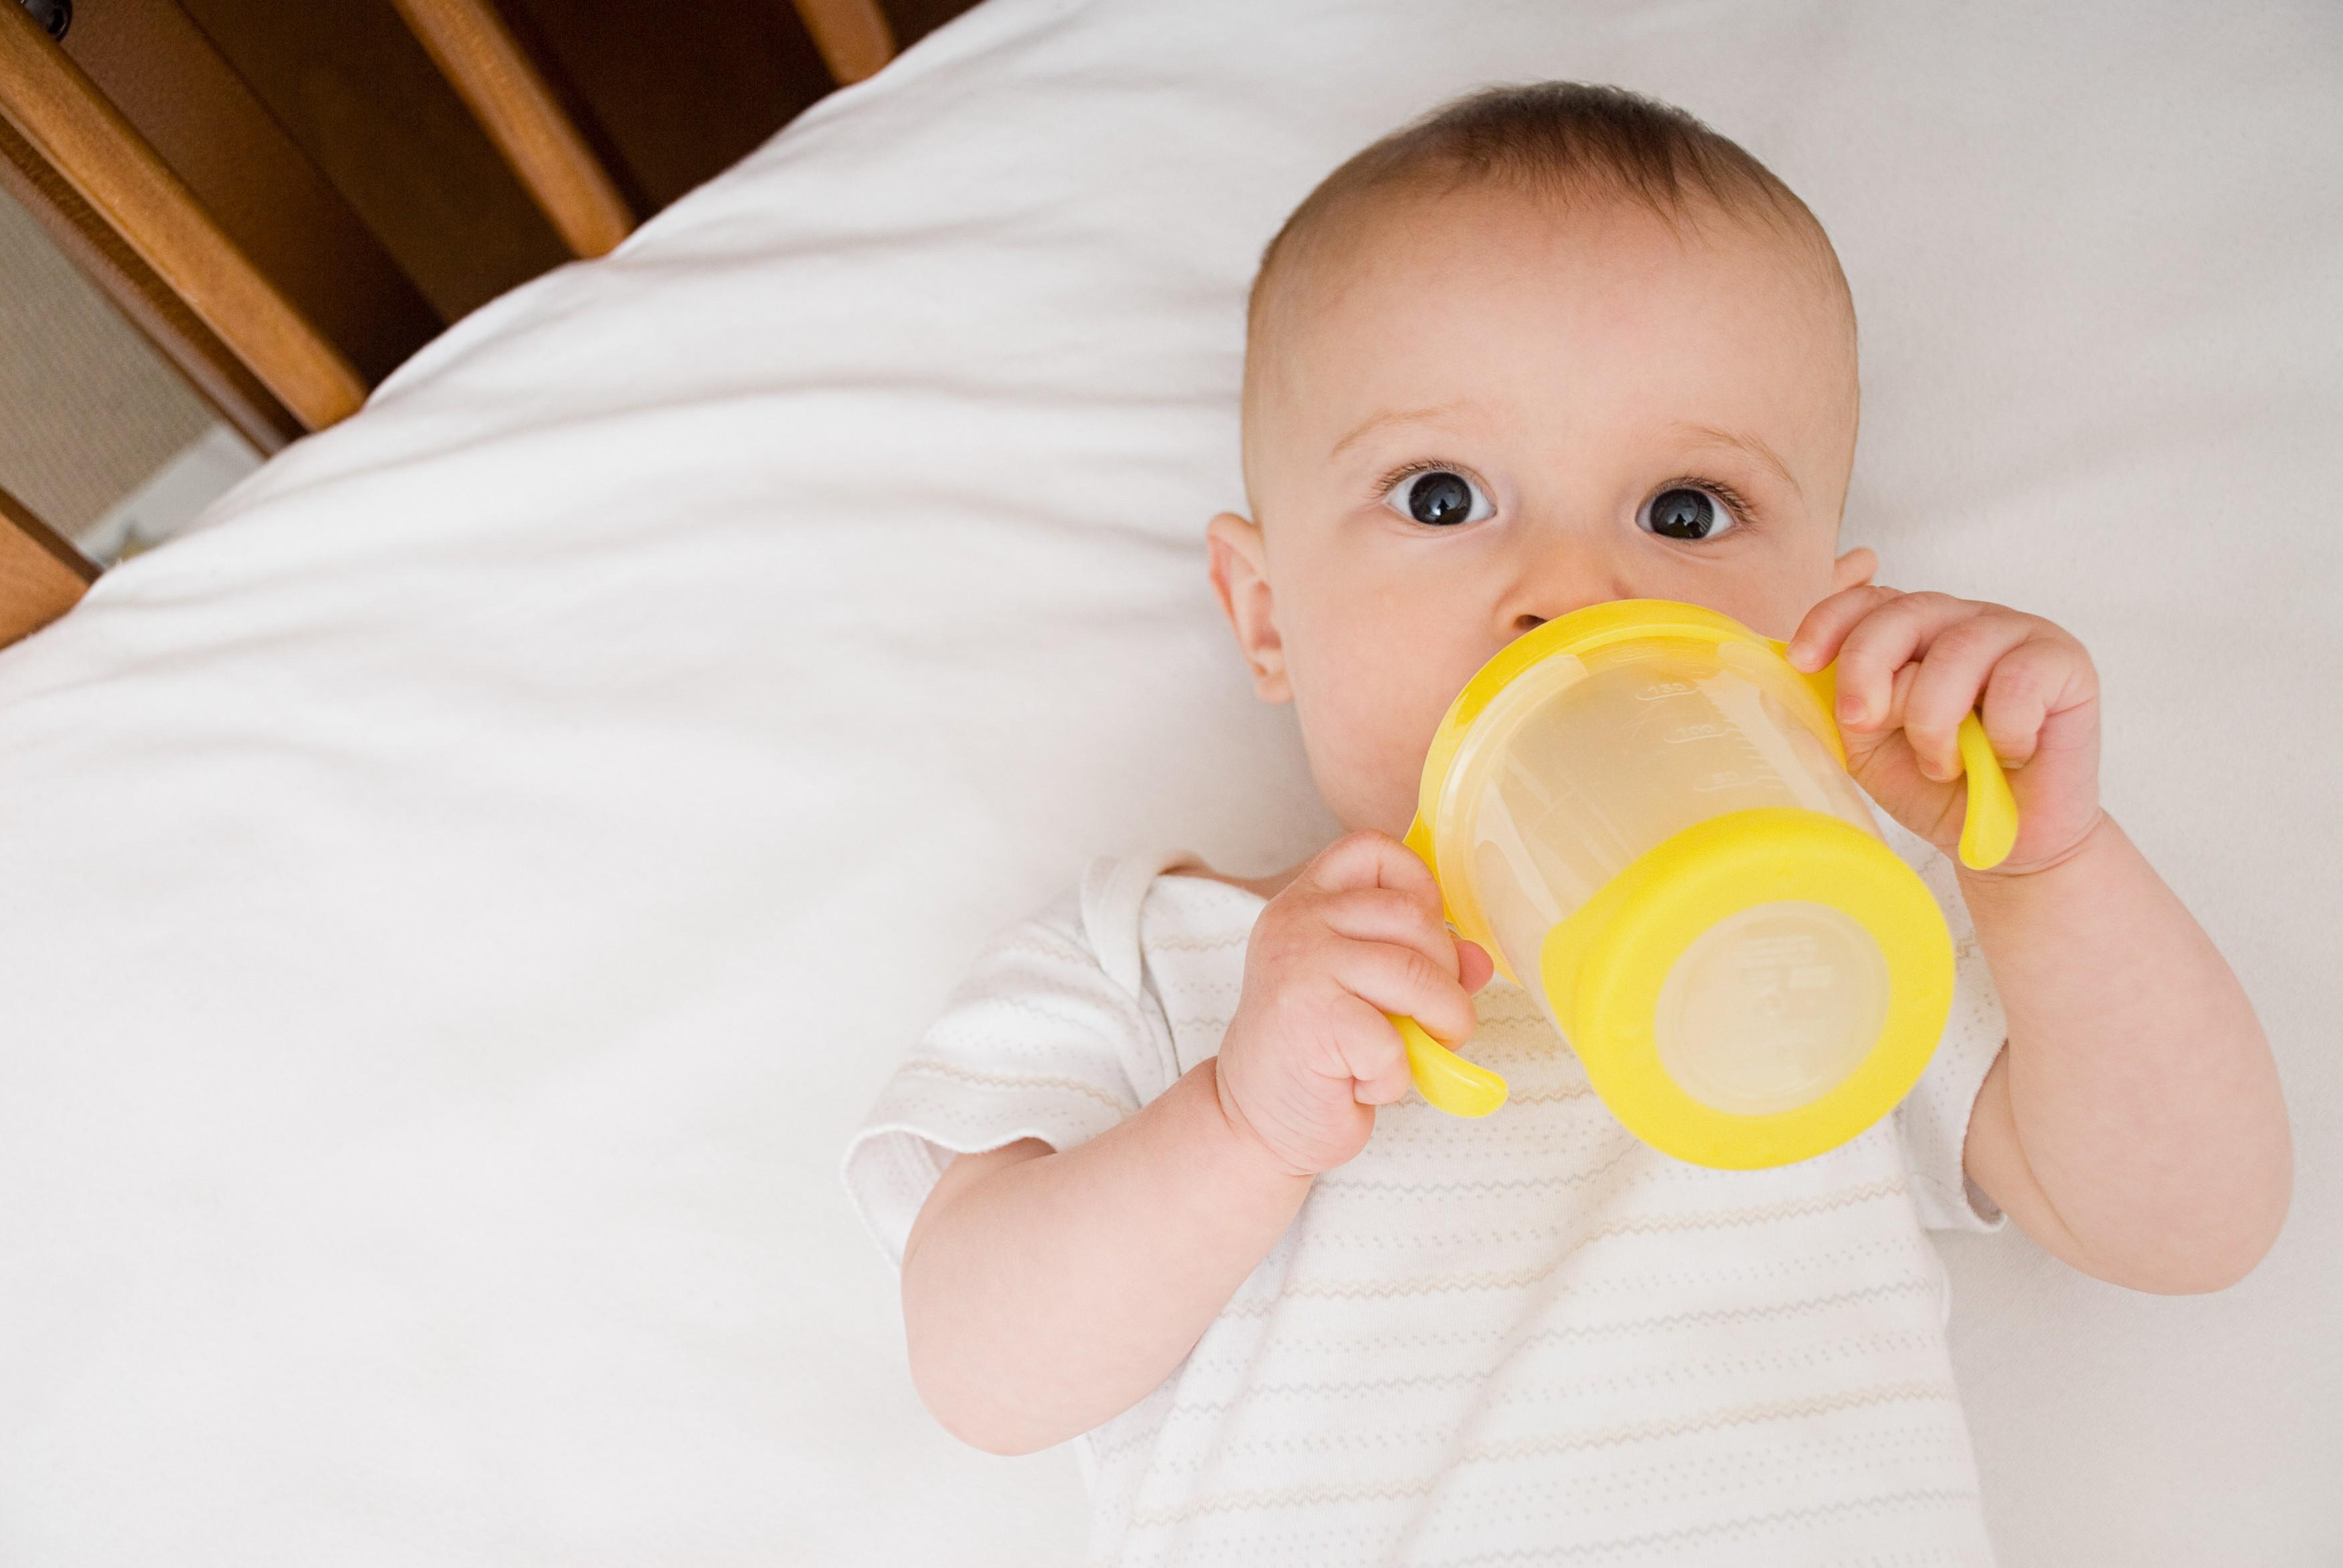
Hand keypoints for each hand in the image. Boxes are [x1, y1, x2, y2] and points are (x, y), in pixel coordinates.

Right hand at [1213, 831, 1493, 1177]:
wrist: (1253, 1119)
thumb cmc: (1316, 1053)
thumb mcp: (1368, 993)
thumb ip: (1420, 962)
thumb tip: (1479, 959)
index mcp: (1307, 903)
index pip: (1374, 850)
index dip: (1421, 889)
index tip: (1425, 943)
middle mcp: (1297, 922)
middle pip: (1414, 916)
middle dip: (1446, 976)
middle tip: (1435, 1017)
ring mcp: (1299, 965)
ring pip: (1416, 974)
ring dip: (1441, 1024)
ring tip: (1417, 1051)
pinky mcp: (1310, 1018)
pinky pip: (1393, 1040)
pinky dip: (1396, 1076)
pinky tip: (1364, 1083)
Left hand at [1787, 587, 2102, 874]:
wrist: (2009, 842)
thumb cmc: (1940, 788)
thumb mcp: (1868, 746)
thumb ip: (1840, 702)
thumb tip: (1798, 669)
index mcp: (1914, 633)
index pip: (1866, 601)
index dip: (1829, 624)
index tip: (1804, 663)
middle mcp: (1964, 621)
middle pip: (1904, 613)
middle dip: (1867, 669)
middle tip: (1863, 723)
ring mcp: (2018, 633)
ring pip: (1955, 651)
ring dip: (1934, 721)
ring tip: (1942, 764)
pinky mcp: (2065, 661)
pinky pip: (2017, 681)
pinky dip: (2001, 732)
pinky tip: (2007, 756)